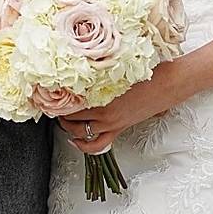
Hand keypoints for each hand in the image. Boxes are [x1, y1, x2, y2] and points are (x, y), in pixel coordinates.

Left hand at [59, 63, 178, 154]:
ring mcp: (111, 123)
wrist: (167, 84)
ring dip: (68, 128)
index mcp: (101, 92)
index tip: (45, 92)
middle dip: (58, 112)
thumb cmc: (145, 71)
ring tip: (61, 120)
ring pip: (80, 132)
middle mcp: (103, 110)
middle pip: (70, 116)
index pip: (68, 98)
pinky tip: (75, 141)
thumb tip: (82, 67)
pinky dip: (84, 146)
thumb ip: (100, 72)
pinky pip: (97, 144)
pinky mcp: (119, 129)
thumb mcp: (118, 68)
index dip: (54, 97)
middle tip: (51, 106)